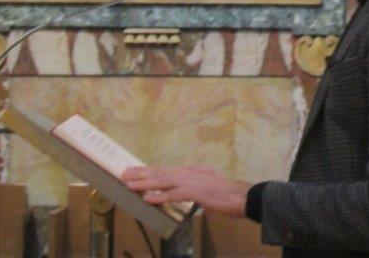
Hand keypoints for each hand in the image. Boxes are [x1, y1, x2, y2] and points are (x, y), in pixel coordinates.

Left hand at [121, 165, 250, 218]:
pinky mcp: (197, 192)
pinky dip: (160, 196)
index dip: (150, 171)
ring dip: (146, 183)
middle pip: (162, 172)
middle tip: (124, 174)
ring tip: (130, 184)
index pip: (167, 170)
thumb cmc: (229, 195)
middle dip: (142, 173)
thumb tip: (187, 191)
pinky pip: (175, 194)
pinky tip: (148, 198)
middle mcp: (191, 173)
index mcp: (194, 171)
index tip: (136, 171)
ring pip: (165, 181)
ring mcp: (194, 181)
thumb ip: (197, 187)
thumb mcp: (211, 186)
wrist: (244, 197)